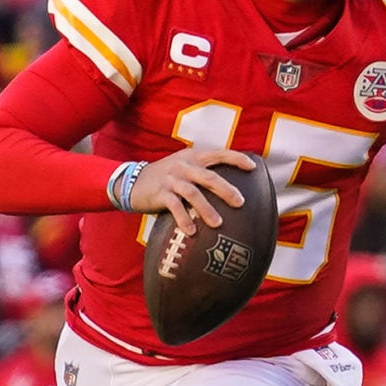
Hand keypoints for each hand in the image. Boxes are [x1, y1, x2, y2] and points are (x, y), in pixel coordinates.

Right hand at [129, 143, 256, 229]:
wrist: (133, 182)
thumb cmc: (166, 178)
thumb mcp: (184, 167)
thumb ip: (203, 171)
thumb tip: (230, 185)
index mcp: (193, 157)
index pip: (219, 154)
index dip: (236, 158)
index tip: (252, 167)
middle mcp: (184, 166)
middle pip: (210, 177)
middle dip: (227, 190)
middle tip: (240, 203)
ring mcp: (172, 179)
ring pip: (194, 193)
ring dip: (207, 209)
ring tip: (218, 224)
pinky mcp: (161, 193)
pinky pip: (175, 207)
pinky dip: (184, 219)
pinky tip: (192, 231)